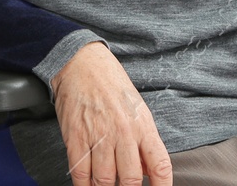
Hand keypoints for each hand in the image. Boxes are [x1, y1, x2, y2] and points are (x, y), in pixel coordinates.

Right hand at [52, 42, 172, 185]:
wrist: (81, 62)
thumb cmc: (111, 84)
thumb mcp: (138, 109)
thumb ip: (144, 142)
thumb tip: (149, 172)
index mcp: (143, 126)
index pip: (160, 166)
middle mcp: (123, 133)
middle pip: (130, 180)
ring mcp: (98, 136)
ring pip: (104, 181)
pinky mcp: (75, 136)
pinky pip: (80, 172)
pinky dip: (84, 185)